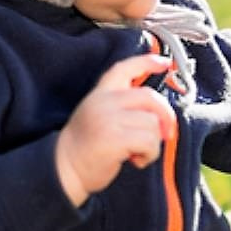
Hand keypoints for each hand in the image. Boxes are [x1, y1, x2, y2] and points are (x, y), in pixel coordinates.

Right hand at [56, 53, 177, 204]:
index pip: (124, 68)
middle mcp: (104, 101)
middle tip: (166, 133)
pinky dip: (150, 154)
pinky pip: (149, 141)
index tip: (164, 63)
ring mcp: (108, 118)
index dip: (147, 62)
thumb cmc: (86, 147)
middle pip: (149, 97)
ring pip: (152, 123)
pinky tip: (136, 160)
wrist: (64, 168)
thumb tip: (160, 114)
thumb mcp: (99, 115)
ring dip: (153, 143)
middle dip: (165, 115)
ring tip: (137, 152)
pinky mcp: (114, 138)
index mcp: (100, 93)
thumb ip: (124, 107)